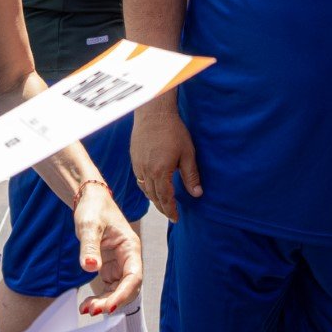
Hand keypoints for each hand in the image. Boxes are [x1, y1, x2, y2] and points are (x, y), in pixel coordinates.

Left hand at [72, 184, 141, 316]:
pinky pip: (109, 288)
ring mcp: (120, 264)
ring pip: (118, 291)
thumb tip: (90, 268)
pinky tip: (87, 305)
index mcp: (130, 247)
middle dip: (112, 301)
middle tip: (92, 310)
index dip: (124, 293)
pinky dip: (100, 298)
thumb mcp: (89, 225)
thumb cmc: (94, 207)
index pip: (134, 276)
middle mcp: (129, 258)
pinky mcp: (109, 267)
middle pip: (127, 287)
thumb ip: (89, 246)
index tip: (109, 306)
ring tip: (86, 310)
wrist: (89, 200)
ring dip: (105, 303)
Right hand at [130, 104, 200, 221]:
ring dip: (154, 198)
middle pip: (153, 196)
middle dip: (162, 208)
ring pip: (145, 189)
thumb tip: (197, 194)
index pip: (165, 198)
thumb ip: (191, 175)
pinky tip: (153, 186)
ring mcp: (138, 165)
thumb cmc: (173, 131)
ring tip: (163, 203)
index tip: (176, 219)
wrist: (153, 112)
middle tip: (171, 215)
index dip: (171, 210)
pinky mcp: (134, 158)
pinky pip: (139, 178)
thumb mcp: (187, 153)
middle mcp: (146, 171)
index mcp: (160, 172)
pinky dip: (146, 187)